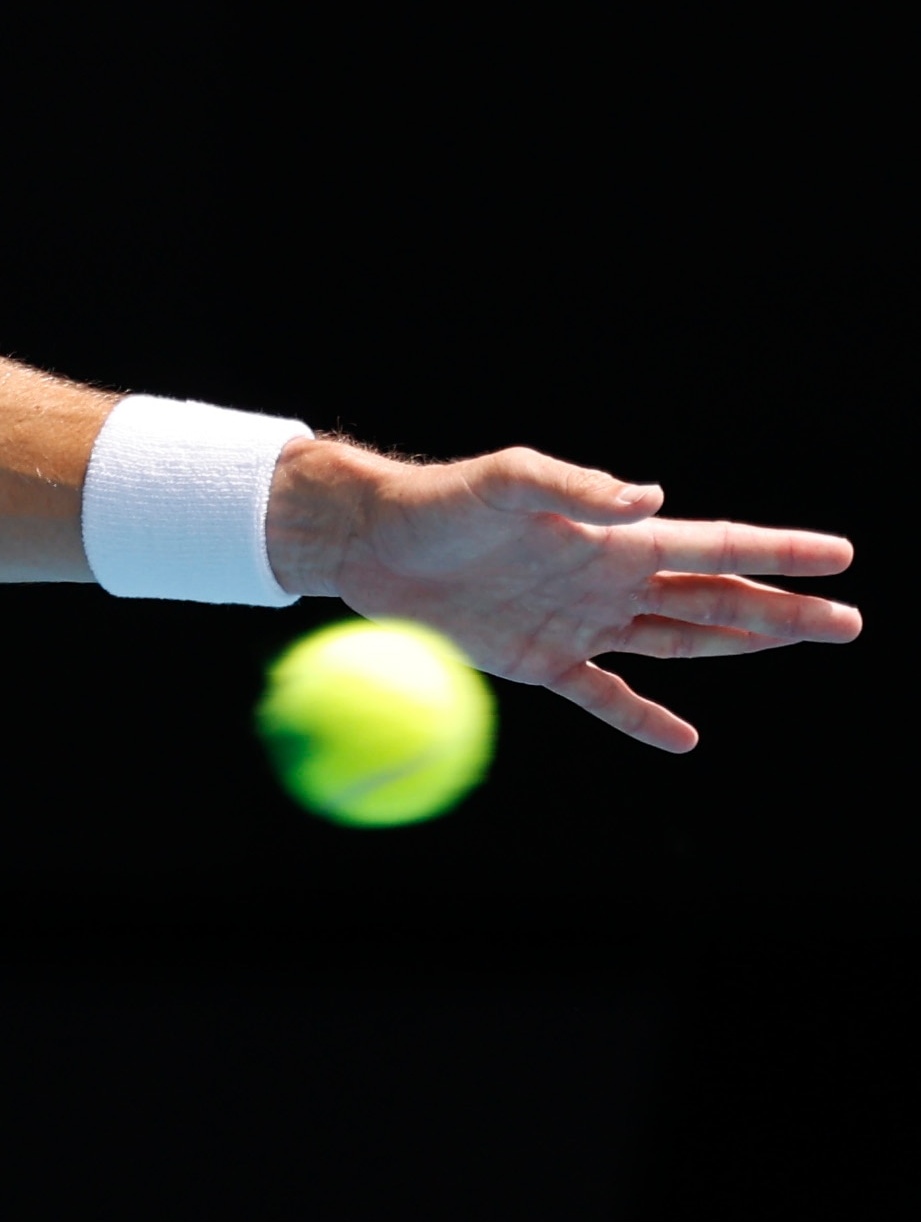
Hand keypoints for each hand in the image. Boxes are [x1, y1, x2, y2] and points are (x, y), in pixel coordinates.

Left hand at [266, 438, 859, 750]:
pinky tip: (684, 740)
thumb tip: (650, 498)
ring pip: (678, 639)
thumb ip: (573, 485)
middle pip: (716, 599)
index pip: (714, 546)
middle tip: (850, 621)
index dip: (778, 552)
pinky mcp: (538, 660)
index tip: (840, 555)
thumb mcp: (504, 481)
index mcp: (613, 537)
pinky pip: (603, 695)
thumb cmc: (438, 502)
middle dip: (784, 610)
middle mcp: (608, 579)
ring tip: (799, 643)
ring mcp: (579, 621)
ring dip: (739, 645)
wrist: (371, 544)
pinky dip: (642, 719)